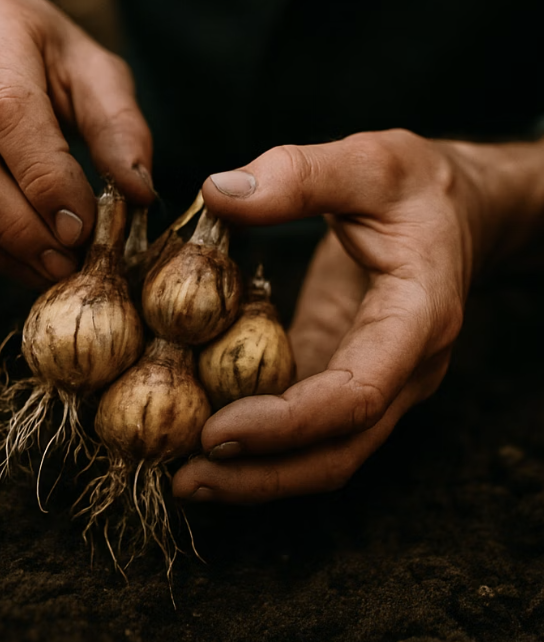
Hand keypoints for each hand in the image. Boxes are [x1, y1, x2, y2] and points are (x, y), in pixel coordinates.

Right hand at [0, 0, 153, 287]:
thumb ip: (119, 126)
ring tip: (39, 267)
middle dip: (19, 229)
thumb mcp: (92, 73)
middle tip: (64, 262)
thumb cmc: (42, 61)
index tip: (82, 229)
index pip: (5, 110)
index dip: (45, 180)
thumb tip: (138, 193)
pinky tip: (1, 257)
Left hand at [173, 128, 542, 502]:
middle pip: (339, 449)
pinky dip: (259, 440)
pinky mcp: (343, 370)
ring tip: (184, 476)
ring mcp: (375, 378)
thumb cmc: (420, 187)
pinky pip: (305, 423)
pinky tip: (204, 432)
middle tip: (183, 479)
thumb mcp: (370, 161)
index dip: (289, 423)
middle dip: (263, 476)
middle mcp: (402, 367)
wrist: (459, 212)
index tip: (218, 432)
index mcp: (418, 318)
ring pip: (324, 452)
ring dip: (257, 475)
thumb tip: (217, 195)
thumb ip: (300, 175)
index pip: (359, 393)